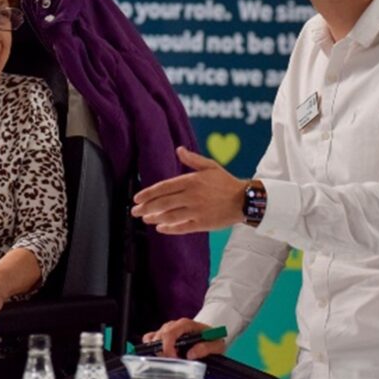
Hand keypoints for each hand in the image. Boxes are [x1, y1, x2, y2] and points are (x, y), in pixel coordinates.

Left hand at [131, 147, 246, 233]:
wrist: (244, 200)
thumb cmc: (226, 182)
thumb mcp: (211, 166)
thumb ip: (192, 159)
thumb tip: (179, 150)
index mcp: (192, 181)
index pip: (164, 187)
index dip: (148, 193)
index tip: (137, 198)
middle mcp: (192, 196)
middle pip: (163, 203)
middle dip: (146, 207)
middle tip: (134, 211)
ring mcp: (197, 210)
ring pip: (170, 216)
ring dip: (155, 218)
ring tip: (145, 219)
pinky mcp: (203, 223)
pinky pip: (182, 227)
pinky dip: (170, 228)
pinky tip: (160, 228)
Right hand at [142, 318, 226, 360]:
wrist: (210, 334)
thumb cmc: (212, 338)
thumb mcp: (216, 344)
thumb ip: (206, 348)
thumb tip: (191, 354)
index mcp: (185, 324)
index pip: (169, 334)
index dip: (168, 348)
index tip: (174, 359)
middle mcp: (173, 325)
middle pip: (159, 337)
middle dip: (163, 352)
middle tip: (174, 362)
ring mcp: (166, 329)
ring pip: (152, 338)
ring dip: (157, 351)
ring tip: (169, 359)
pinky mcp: (162, 334)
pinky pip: (149, 338)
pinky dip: (150, 346)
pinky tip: (160, 355)